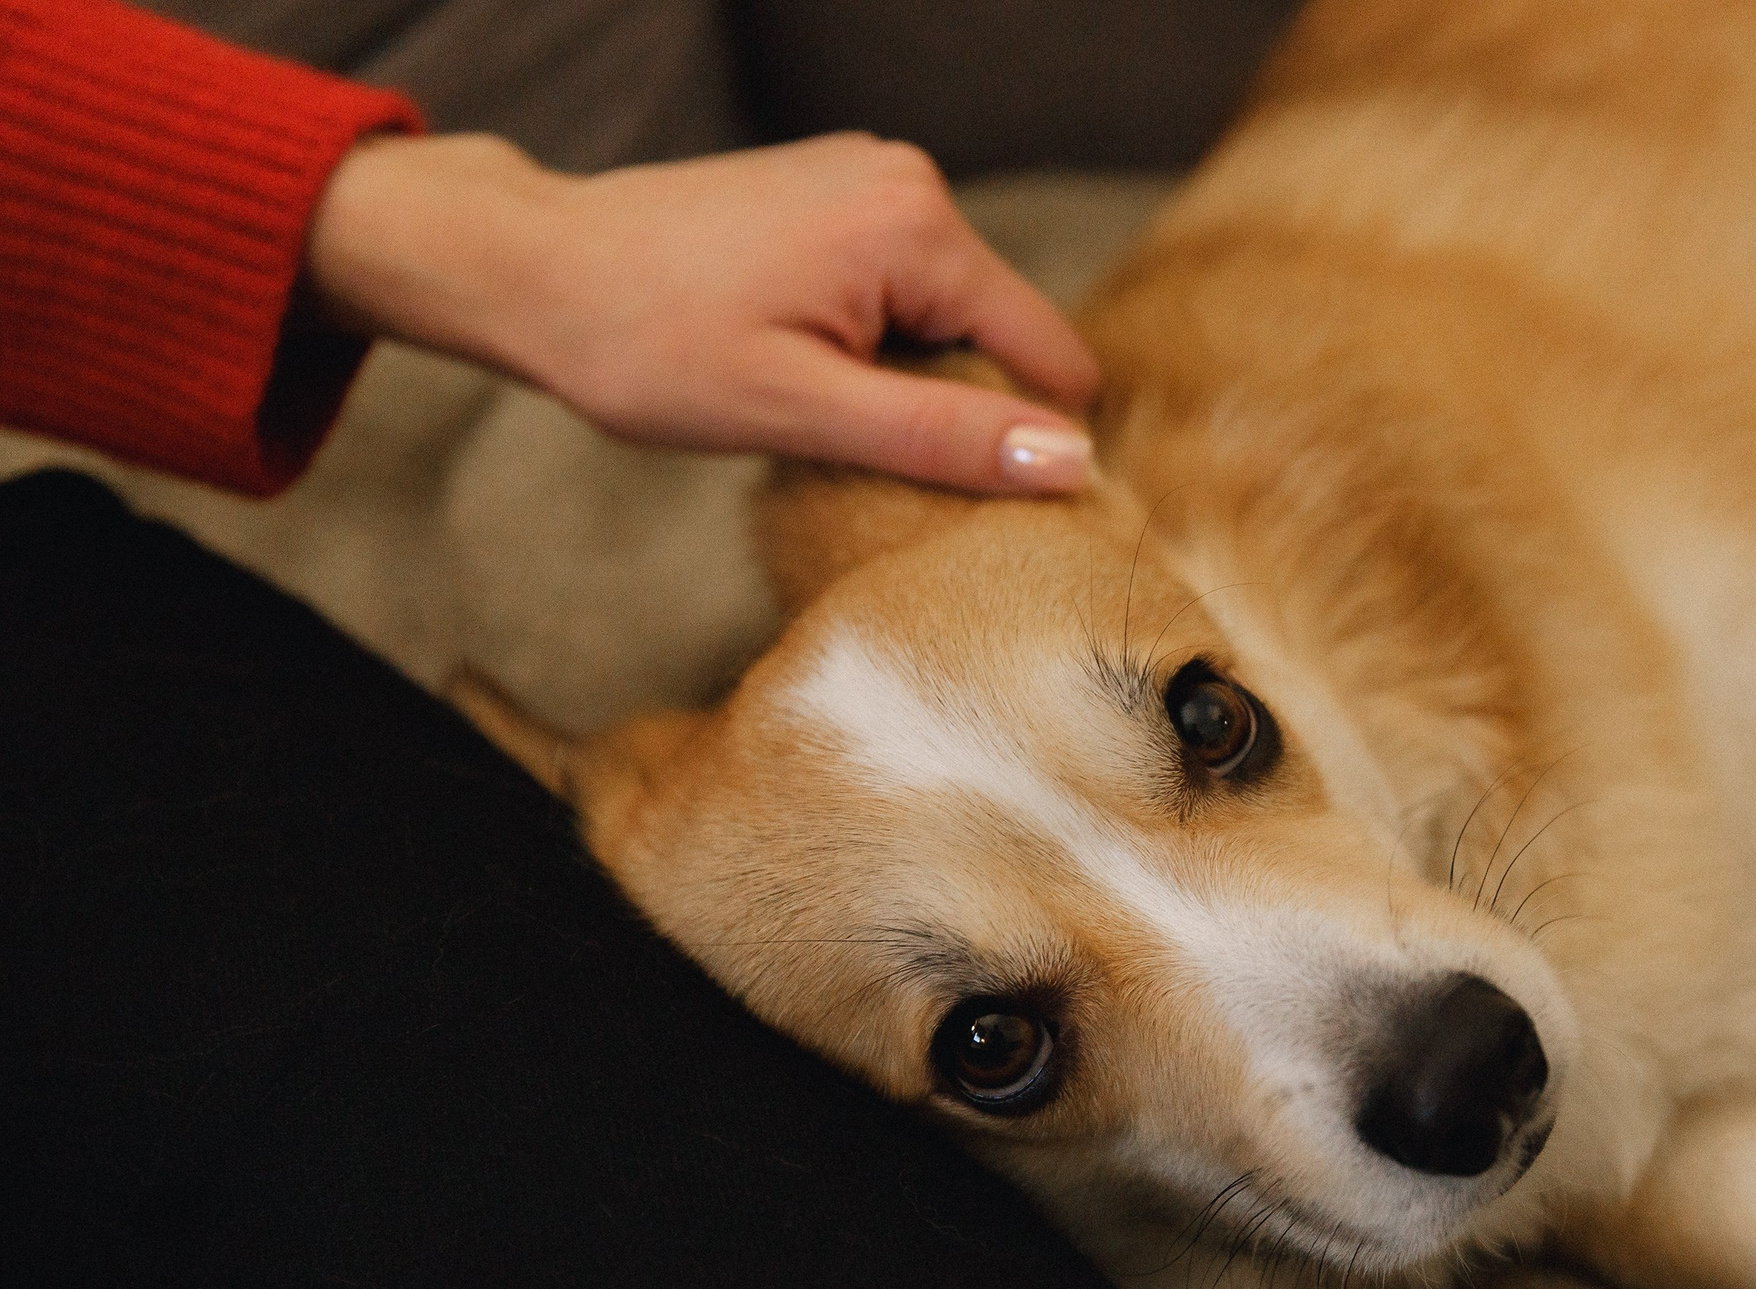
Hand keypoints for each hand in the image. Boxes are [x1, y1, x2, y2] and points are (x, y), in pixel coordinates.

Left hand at [303, 133, 1100, 492]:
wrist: (532, 270)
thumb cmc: (648, 344)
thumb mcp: (804, 410)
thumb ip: (945, 436)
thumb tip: (1070, 461)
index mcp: (917, 226)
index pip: (1048, 354)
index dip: (1023, 439)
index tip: (951, 488)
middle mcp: (909, 182)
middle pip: (998, 334)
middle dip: (952, 403)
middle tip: (849, 441)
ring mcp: (870, 180)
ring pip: (948, 319)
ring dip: (904, 378)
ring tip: (811, 399)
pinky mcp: (835, 196)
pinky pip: (900, 292)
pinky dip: (870, 344)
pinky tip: (797, 363)